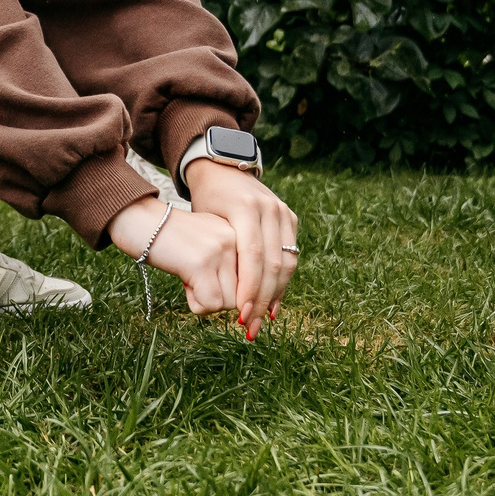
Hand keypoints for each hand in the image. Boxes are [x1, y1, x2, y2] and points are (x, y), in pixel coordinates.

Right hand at [107, 175, 298, 340]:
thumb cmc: (174, 239)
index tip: (251, 322)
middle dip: (227, 301)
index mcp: (245, 231)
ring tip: (188, 277)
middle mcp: (239, 237)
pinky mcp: (202, 262)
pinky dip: (195, 302)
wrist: (139, 220)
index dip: (259, 303)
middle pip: (248, 295)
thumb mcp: (212, 245)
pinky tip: (183, 280)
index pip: (265, 278)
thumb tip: (249, 307)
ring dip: (207, 300)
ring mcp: (222, 249)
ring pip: (230, 302)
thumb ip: (233, 266)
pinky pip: (210, 304)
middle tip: (199, 284)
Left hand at [183, 160, 297, 337]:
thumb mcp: (203, 221)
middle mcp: (269, 209)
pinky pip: (291, 254)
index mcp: (245, 207)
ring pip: (287, 262)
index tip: (240, 314)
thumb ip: (216, 252)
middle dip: (262, 299)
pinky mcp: (290, 218)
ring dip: (276, 295)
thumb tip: (216, 297)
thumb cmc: (205, 200)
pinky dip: (282, 281)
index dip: (249, 288)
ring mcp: (283, 212)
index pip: (252, 256)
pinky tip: (272, 302)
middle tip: (250, 326)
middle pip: (273, 263)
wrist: (222, 169)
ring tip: (261, 319)